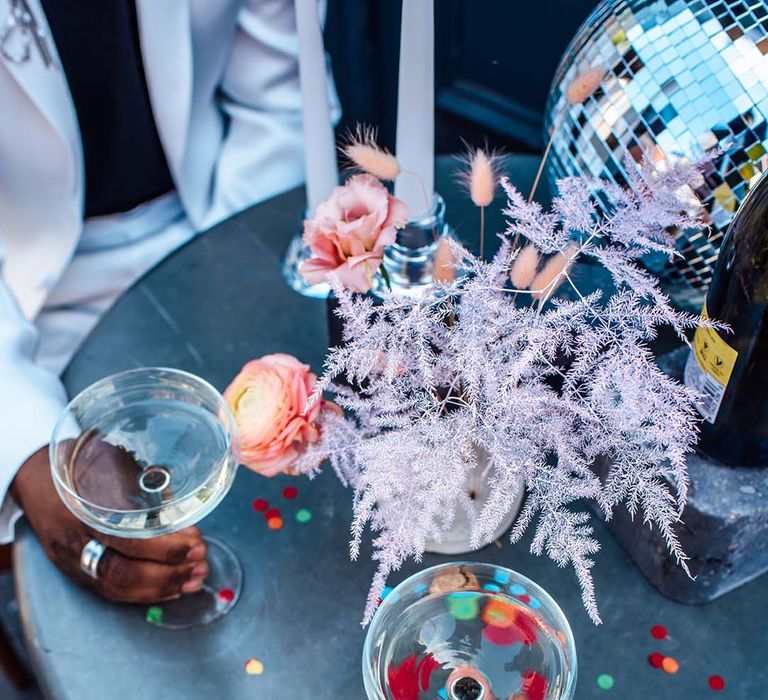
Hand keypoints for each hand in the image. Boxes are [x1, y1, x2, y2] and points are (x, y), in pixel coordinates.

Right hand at [11, 446, 208, 603]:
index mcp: (83, 514)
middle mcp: (75, 544)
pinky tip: (173, 588)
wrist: (37, 480)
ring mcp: (73, 562)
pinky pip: (111, 592)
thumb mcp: (112, 463)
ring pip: (119, 588)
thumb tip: (184, 508)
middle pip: (124, 573)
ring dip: (163, 587)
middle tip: (200, 562)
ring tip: (195, 578)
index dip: (165, 547)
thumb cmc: (81, 465)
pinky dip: (145, 595)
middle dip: (169, 572)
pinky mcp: (76, 573)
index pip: (128, 541)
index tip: (195, 541)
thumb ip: (144, 487)